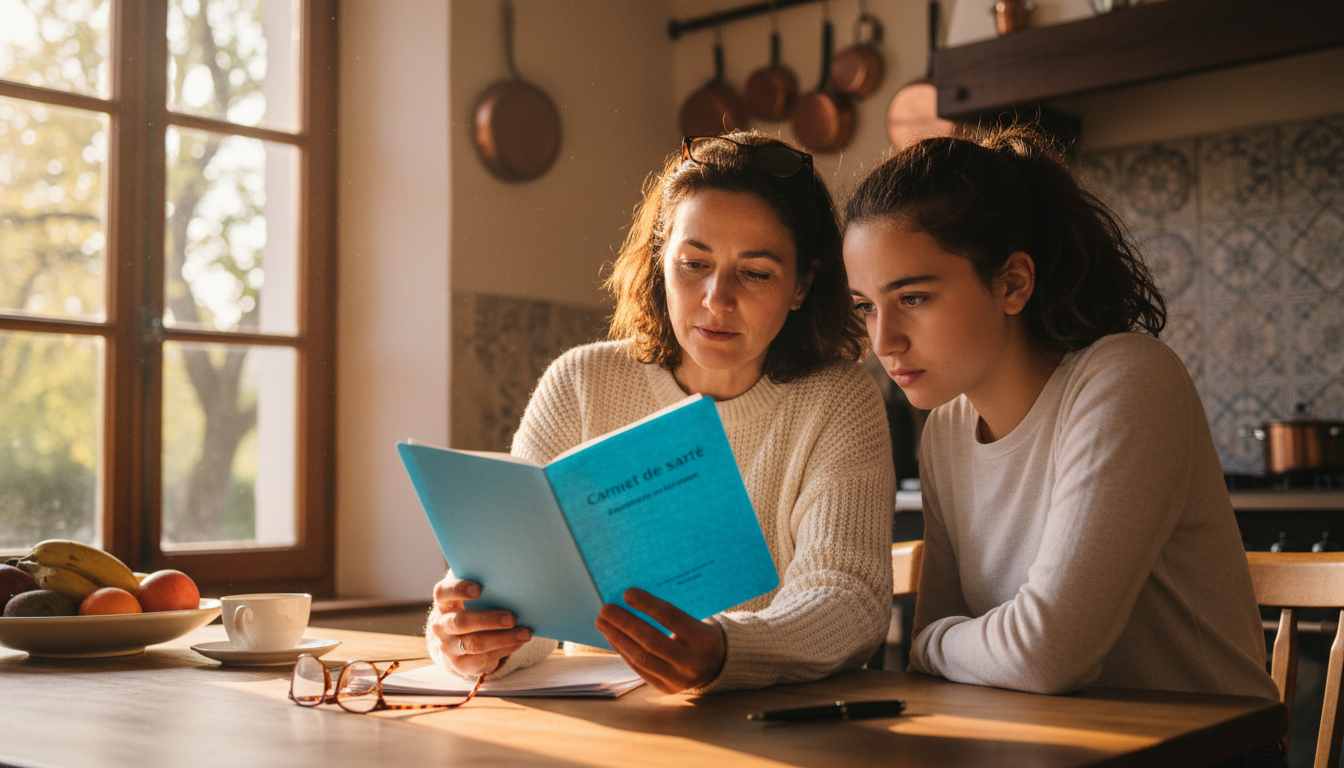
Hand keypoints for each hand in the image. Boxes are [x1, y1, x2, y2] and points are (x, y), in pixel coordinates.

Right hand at [426, 574, 531, 676]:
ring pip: (474, 644)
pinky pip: (483, 658)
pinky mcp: (461, 664)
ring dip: (503, 638)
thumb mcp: (477, 601)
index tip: (479, 588)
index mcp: (444, 604)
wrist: (466, 642)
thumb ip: (488, 593)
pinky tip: (519, 642)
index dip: (458, 589)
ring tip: (525, 633)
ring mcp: (449, 647)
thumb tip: (515, 588)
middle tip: (511, 618)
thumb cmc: (478, 611)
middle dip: (488, 620)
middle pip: (460, 622)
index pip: (443, 593)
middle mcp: (441, 626)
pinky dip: (504, 650)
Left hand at [595, 588, 725, 693]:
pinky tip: (612, 637)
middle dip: (625, 623)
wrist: (719, 665)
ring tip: (602, 622)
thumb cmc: (702, 634)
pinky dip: (623, 651)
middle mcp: (692, 662)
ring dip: (617, 638)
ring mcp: (678, 679)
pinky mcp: (665, 688)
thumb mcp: (698, 620)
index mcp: (704, 639)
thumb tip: (634, 596)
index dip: (648, 605)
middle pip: (652, 641)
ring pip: (641, 658)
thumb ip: (672, 612)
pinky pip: (639, 669)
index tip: (627, 593)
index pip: (671, 618)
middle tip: (605, 608)